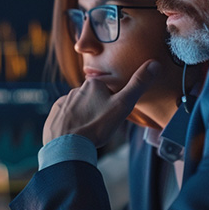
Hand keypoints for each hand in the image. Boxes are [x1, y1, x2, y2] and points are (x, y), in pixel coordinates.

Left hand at [42, 60, 161, 146]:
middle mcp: (76, 89)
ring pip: (80, 108)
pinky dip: (71, 125)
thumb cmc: (96, 126)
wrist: (68, 146)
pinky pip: (65, 117)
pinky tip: (76, 134)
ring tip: (90, 133)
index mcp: (93, 84)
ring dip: (85, 118)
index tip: (113, 118)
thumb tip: (154, 63)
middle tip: (102, 127)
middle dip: (99, 111)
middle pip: (93, 100)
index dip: (113, 105)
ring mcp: (63, 102)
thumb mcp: (123, 105)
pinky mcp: (54, 115)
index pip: (108, 92)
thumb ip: (138, 84)